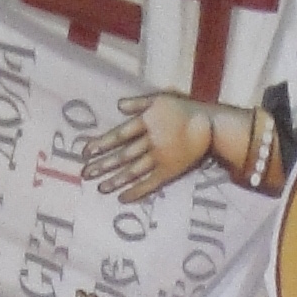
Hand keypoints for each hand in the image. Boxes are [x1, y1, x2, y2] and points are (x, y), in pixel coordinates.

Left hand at [80, 91, 215, 202]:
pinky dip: (136, 191)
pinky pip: (150, 184)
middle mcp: (151, 141)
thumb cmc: (184, 110)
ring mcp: (160, 158)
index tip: (85, 151)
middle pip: (123, 155)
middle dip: (103, 165)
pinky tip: (122, 198)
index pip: (119, 134)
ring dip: (115, 180)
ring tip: (100, 188)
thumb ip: (139, 102)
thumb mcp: (162, 98)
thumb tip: (118, 105)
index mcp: (147, 122)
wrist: (211, 127)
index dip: (102, 143)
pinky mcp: (169, 172)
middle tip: (85, 174)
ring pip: (133, 171)